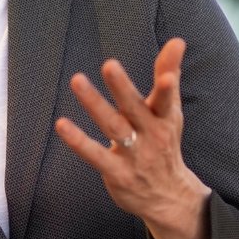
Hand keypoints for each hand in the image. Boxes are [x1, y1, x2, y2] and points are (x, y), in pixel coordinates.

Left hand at [55, 38, 212, 238]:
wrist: (169, 197)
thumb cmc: (165, 142)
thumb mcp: (170, 111)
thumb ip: (169, 74)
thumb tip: (177, 40)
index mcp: (165, 118)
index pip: (167, 99)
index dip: (168, 86)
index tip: (167, 76)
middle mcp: (152, 136)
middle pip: (135, 108)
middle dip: (123, 88)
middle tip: (110, 64)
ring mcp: (134, 155)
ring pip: (113, 127)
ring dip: (95, 104)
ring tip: (77, 80)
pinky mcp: (117, 173)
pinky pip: (95, 155)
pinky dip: (78, 141)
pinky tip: (61, 125)